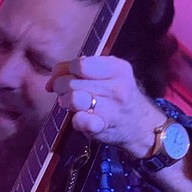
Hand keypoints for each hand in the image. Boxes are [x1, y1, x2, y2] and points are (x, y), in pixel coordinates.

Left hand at [47, 55, 161, 156]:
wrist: (141, 125)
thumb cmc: (117, 95)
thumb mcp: (108, 74)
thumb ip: (79, 69)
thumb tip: (51, 81)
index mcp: (117, 68)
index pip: (80, 64)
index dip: (64, 71)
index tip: (63, 78)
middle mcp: (116, 87)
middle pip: (71, 82)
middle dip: (62, 87)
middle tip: (69, 93)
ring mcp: (111, 109)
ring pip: (72, 98)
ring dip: (66, 102)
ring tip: (73, 104)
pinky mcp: (103, 127)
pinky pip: (80, 120)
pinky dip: (76, 119)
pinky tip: (81, 118)